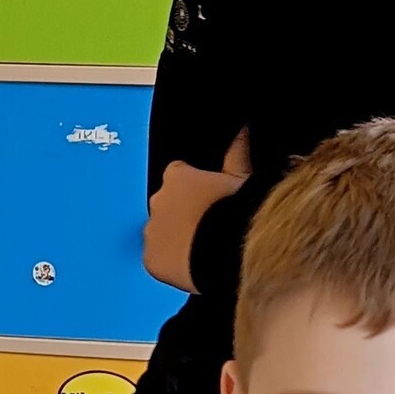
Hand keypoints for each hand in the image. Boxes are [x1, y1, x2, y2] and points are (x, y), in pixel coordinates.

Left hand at [143, 135, 251, 291]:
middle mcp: (158, 200)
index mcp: (177, 176)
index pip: (179, 177)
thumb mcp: (243, 176)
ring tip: (201, 251)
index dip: (196, 190)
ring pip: (160, 234)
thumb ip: (237, 150)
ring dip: (175, 239)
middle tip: (208, 229)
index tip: (209, 202)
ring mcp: (152, 231)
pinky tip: (191, 266)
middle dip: (183, 215)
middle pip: (167, 206)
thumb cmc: (240, 212)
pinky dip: (170, 265)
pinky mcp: (151, 260)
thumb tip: (242, 127)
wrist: (233, 251)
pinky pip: (158, 261)